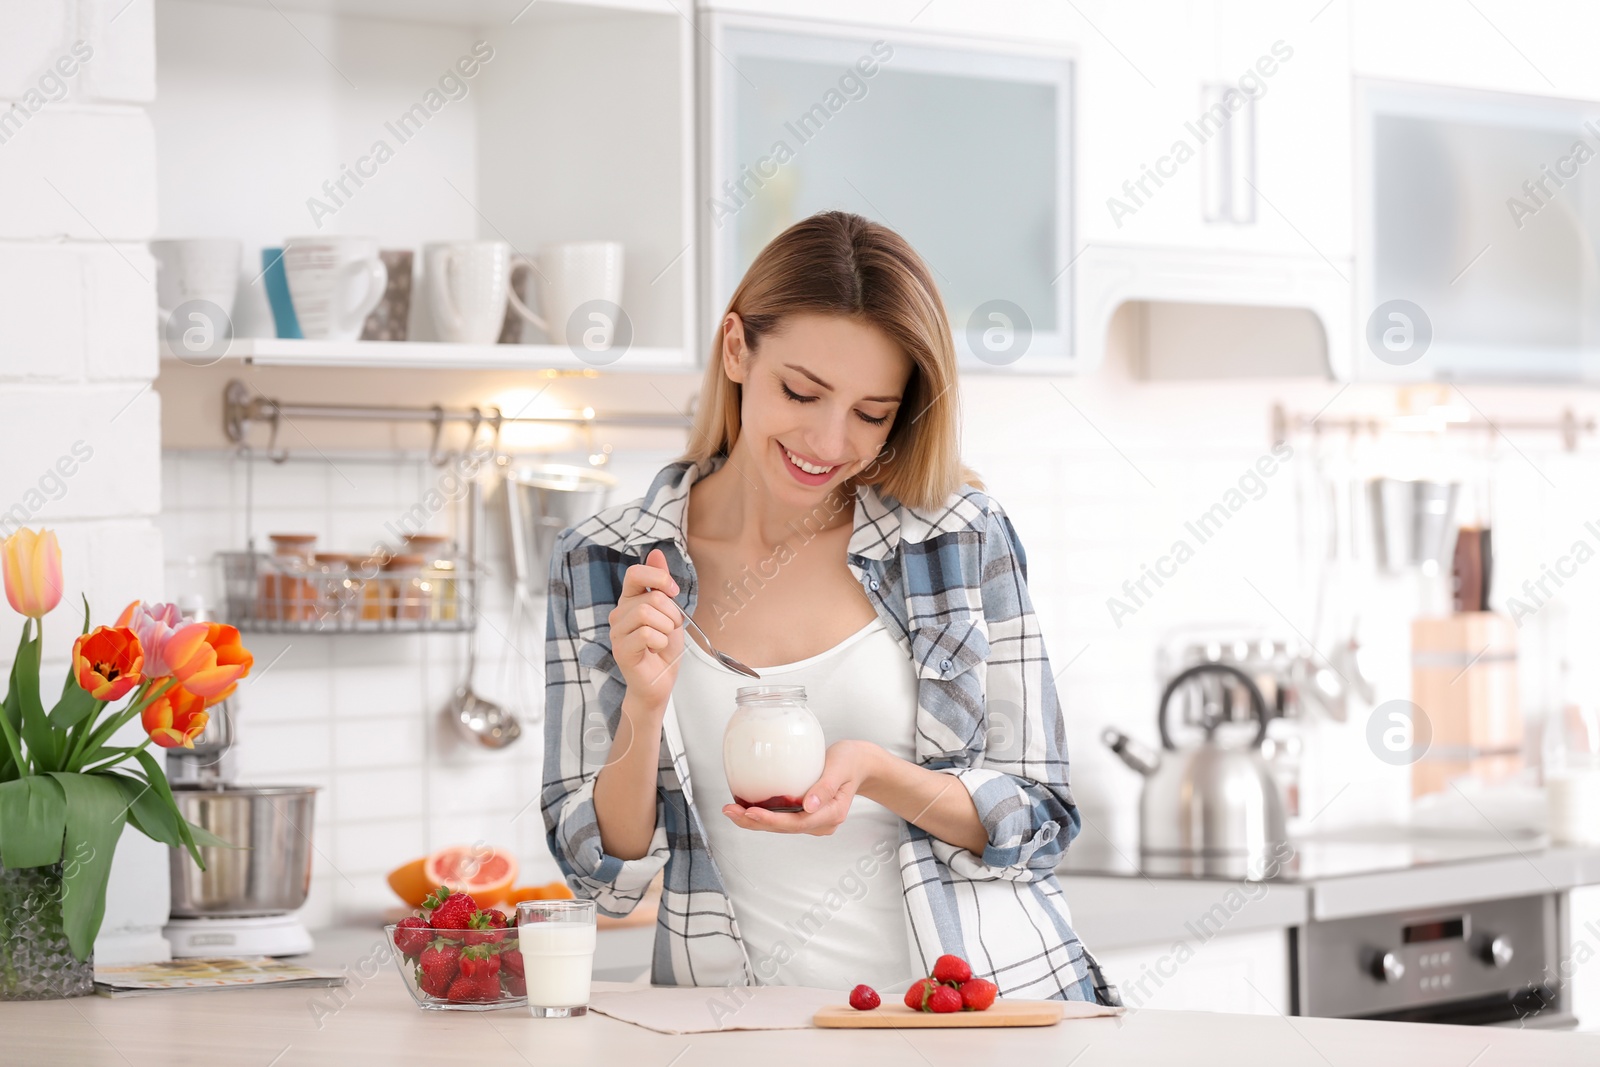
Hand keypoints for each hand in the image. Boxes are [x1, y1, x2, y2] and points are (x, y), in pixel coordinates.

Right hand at [608, 548, 685, 716]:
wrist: (660, 681)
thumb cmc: (663, 649)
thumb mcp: (669, 611)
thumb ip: (661, 583)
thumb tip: (656, 553)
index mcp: (630, 601)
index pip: (635, 574)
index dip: (658, 578)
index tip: (673, 591)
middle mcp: (619, 614)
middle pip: (650, 598)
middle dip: (671, 613)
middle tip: (669, 629)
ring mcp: (617, 632)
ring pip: (646, 614)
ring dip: (666, 628)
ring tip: (662, 640)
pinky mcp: (621, 650)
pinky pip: (645, 634)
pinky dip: (660, 642)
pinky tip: (656, 650)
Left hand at [722, 740, 881, 836]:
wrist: (860, 763)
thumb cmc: (851, 761)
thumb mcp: (840, 768)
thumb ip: (825, 786)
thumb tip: (808, 805)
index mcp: (832, 814)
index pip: (797, 823)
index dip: (771, 820)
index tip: (750, 812)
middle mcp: (822, 822)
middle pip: (784, 829)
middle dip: (755, 823)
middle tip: (730, 811)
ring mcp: (814, 821)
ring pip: (781, 826)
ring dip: (755, 821)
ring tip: (731, 810)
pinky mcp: (806, 815)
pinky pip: (783, 819)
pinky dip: (764, 815)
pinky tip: (747, 807)